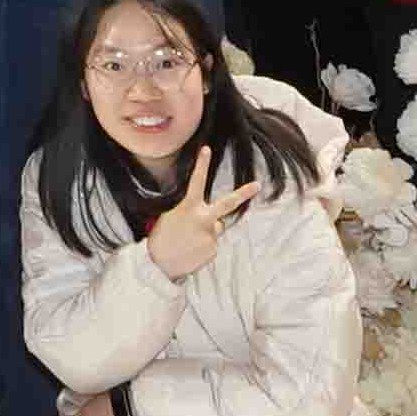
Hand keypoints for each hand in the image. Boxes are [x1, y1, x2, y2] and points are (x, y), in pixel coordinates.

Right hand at [138, 151, 261, 277]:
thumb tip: (212, 219)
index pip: (197, 181)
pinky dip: (203, 246)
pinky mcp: (213, 250)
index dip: (202, 165)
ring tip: (188, 242)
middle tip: (257, 184)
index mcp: (189, 208)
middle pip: (228, 203)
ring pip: (214, 229)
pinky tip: (191, 251)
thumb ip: (192, 213)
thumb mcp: (170, 217)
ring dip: (206, 232)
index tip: (207, 149)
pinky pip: (211, 244)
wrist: (158, 266)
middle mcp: (204, 219)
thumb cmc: (161, 239)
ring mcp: (211, 235)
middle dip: (244, 192)